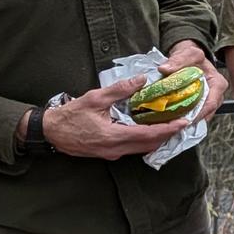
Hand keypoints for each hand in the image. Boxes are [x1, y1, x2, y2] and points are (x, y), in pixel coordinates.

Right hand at [42, 76, 189, 158]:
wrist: (50, 132)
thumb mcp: (95, 98)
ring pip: (142, 149)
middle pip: (150, 145)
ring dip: (157, 138)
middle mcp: (115, 149)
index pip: (149, 136)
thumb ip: (120, 89)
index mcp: (113, 137)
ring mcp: (112, 154)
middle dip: (168, 135)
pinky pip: (132, 149)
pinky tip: (150, 129)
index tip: (183, 122)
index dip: (168, 129)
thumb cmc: (70, 115)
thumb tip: (141, 79)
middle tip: (182, 122)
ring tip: (170, 124)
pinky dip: (145, 140)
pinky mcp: (108, 153)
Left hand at [161, 40, 228, 122]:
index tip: (183, 119)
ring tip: (170, 124)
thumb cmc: (191, 56)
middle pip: (205, 113)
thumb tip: (164, 69)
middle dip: (190, 120)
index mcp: (218, 84)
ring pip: (199, 116)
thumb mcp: (187, 53)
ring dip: (185, 120)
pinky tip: (171, 119)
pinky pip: (193, 114)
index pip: (211, 103)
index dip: (198, 114)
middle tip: (173, 125)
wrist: (188, 58)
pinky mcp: (199, 105)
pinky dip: (182, 117)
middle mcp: (216, 95)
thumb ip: (178, 60)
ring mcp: (208, 102)